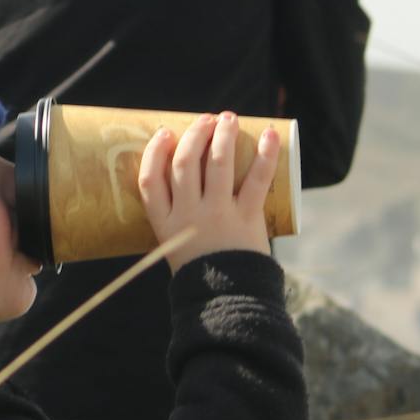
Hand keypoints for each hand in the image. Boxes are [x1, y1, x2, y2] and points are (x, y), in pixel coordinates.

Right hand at [137, 112, 280, 269]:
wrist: (229, 301)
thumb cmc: (204, 270)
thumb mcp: (176, 245)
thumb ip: (178, 216)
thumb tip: (192, 172)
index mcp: (164, 223)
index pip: (150, 180)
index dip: (155, 152)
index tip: (165, 133)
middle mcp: (187, 215)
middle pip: (184, 164)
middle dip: (194, 135)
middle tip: (206, 120)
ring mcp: (217, 215)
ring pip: (217, 163)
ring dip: (223, 135)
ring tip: (228, 118)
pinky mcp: (247, 217)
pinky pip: (256, 179)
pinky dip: (265, 154)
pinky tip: (269, 134)